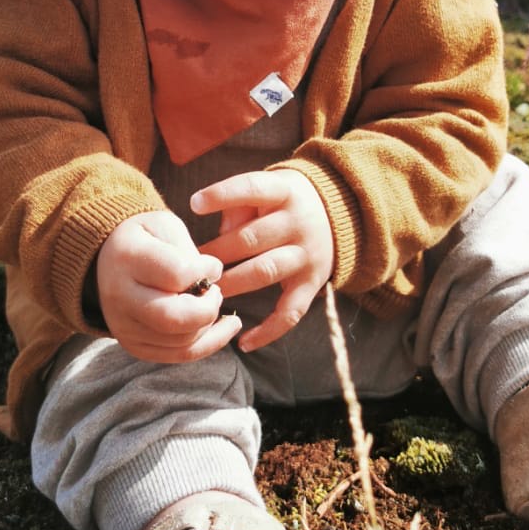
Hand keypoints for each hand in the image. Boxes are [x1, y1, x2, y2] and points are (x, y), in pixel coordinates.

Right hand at [94, 210, 241, 361]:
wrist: (107, 262)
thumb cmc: (146, 240)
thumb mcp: (164, 225)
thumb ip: (188, 249)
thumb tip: (211, 278)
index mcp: (128, 258)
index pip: (176, 275)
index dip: (204, 271)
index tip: (211, 265)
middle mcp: (121, 297)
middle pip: (174, 318)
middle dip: (208, 308)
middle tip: (215, 292)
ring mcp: (125, 327)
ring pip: (182, 341)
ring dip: (209, 323)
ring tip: (212, 301)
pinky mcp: (135, 346)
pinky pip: (180, 355)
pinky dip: (210, 342)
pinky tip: (226, 327)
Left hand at [192, 170, 333, 352]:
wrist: (340, 214)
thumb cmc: (283, 202)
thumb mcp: (268, 187)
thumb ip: (239, 203)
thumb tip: (218, 235)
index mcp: (284, 192)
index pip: (252, 189)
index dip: (222, 195)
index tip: (194, 203)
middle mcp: (299, 223)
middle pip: (251, 238)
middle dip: (216, 253)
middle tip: (188, 265)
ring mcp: (307, 256)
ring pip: (265, 271)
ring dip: (232, 283)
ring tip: (206, 292)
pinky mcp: (312, 284)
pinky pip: (290, 312)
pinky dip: (268, 331)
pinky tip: (243, 342)